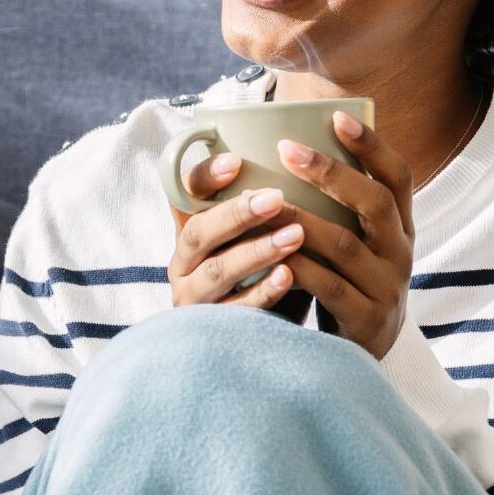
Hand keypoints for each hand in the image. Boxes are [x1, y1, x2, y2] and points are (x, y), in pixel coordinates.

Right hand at [167, 152, 312, 324]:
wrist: (259, 339)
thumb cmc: (264, 273)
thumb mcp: (256, 237)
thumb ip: (267, 206)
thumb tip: (312, 155)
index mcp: (190, 231)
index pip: (181, 194)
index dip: (204, 176)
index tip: (236, 161)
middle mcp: (183, 263)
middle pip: (197, 232)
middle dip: (236, 214)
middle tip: (276, 198)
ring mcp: (194, 299)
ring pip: (216, 271)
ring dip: (256, 251)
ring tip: (295, 236)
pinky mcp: (213, 331)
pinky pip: (236, 311)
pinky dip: (263, 292)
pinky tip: (289, 276)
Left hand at [270, 111, 414, 359]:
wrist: (361, 357)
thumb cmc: (344, 283)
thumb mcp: (353, 242)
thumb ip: (336, 206)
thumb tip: (292, 142)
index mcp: (399, 227)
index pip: (398, 177)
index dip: (372, 146)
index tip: (337, 117)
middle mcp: (400, 252)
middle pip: (375, 203)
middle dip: (330, 173)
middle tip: (286, 149)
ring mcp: (387, 287)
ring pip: (345, 245)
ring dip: (302, 220)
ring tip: (264, 200)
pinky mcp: (365, 320)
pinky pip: (329, 288)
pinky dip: (298, 268)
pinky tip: (269, 253)